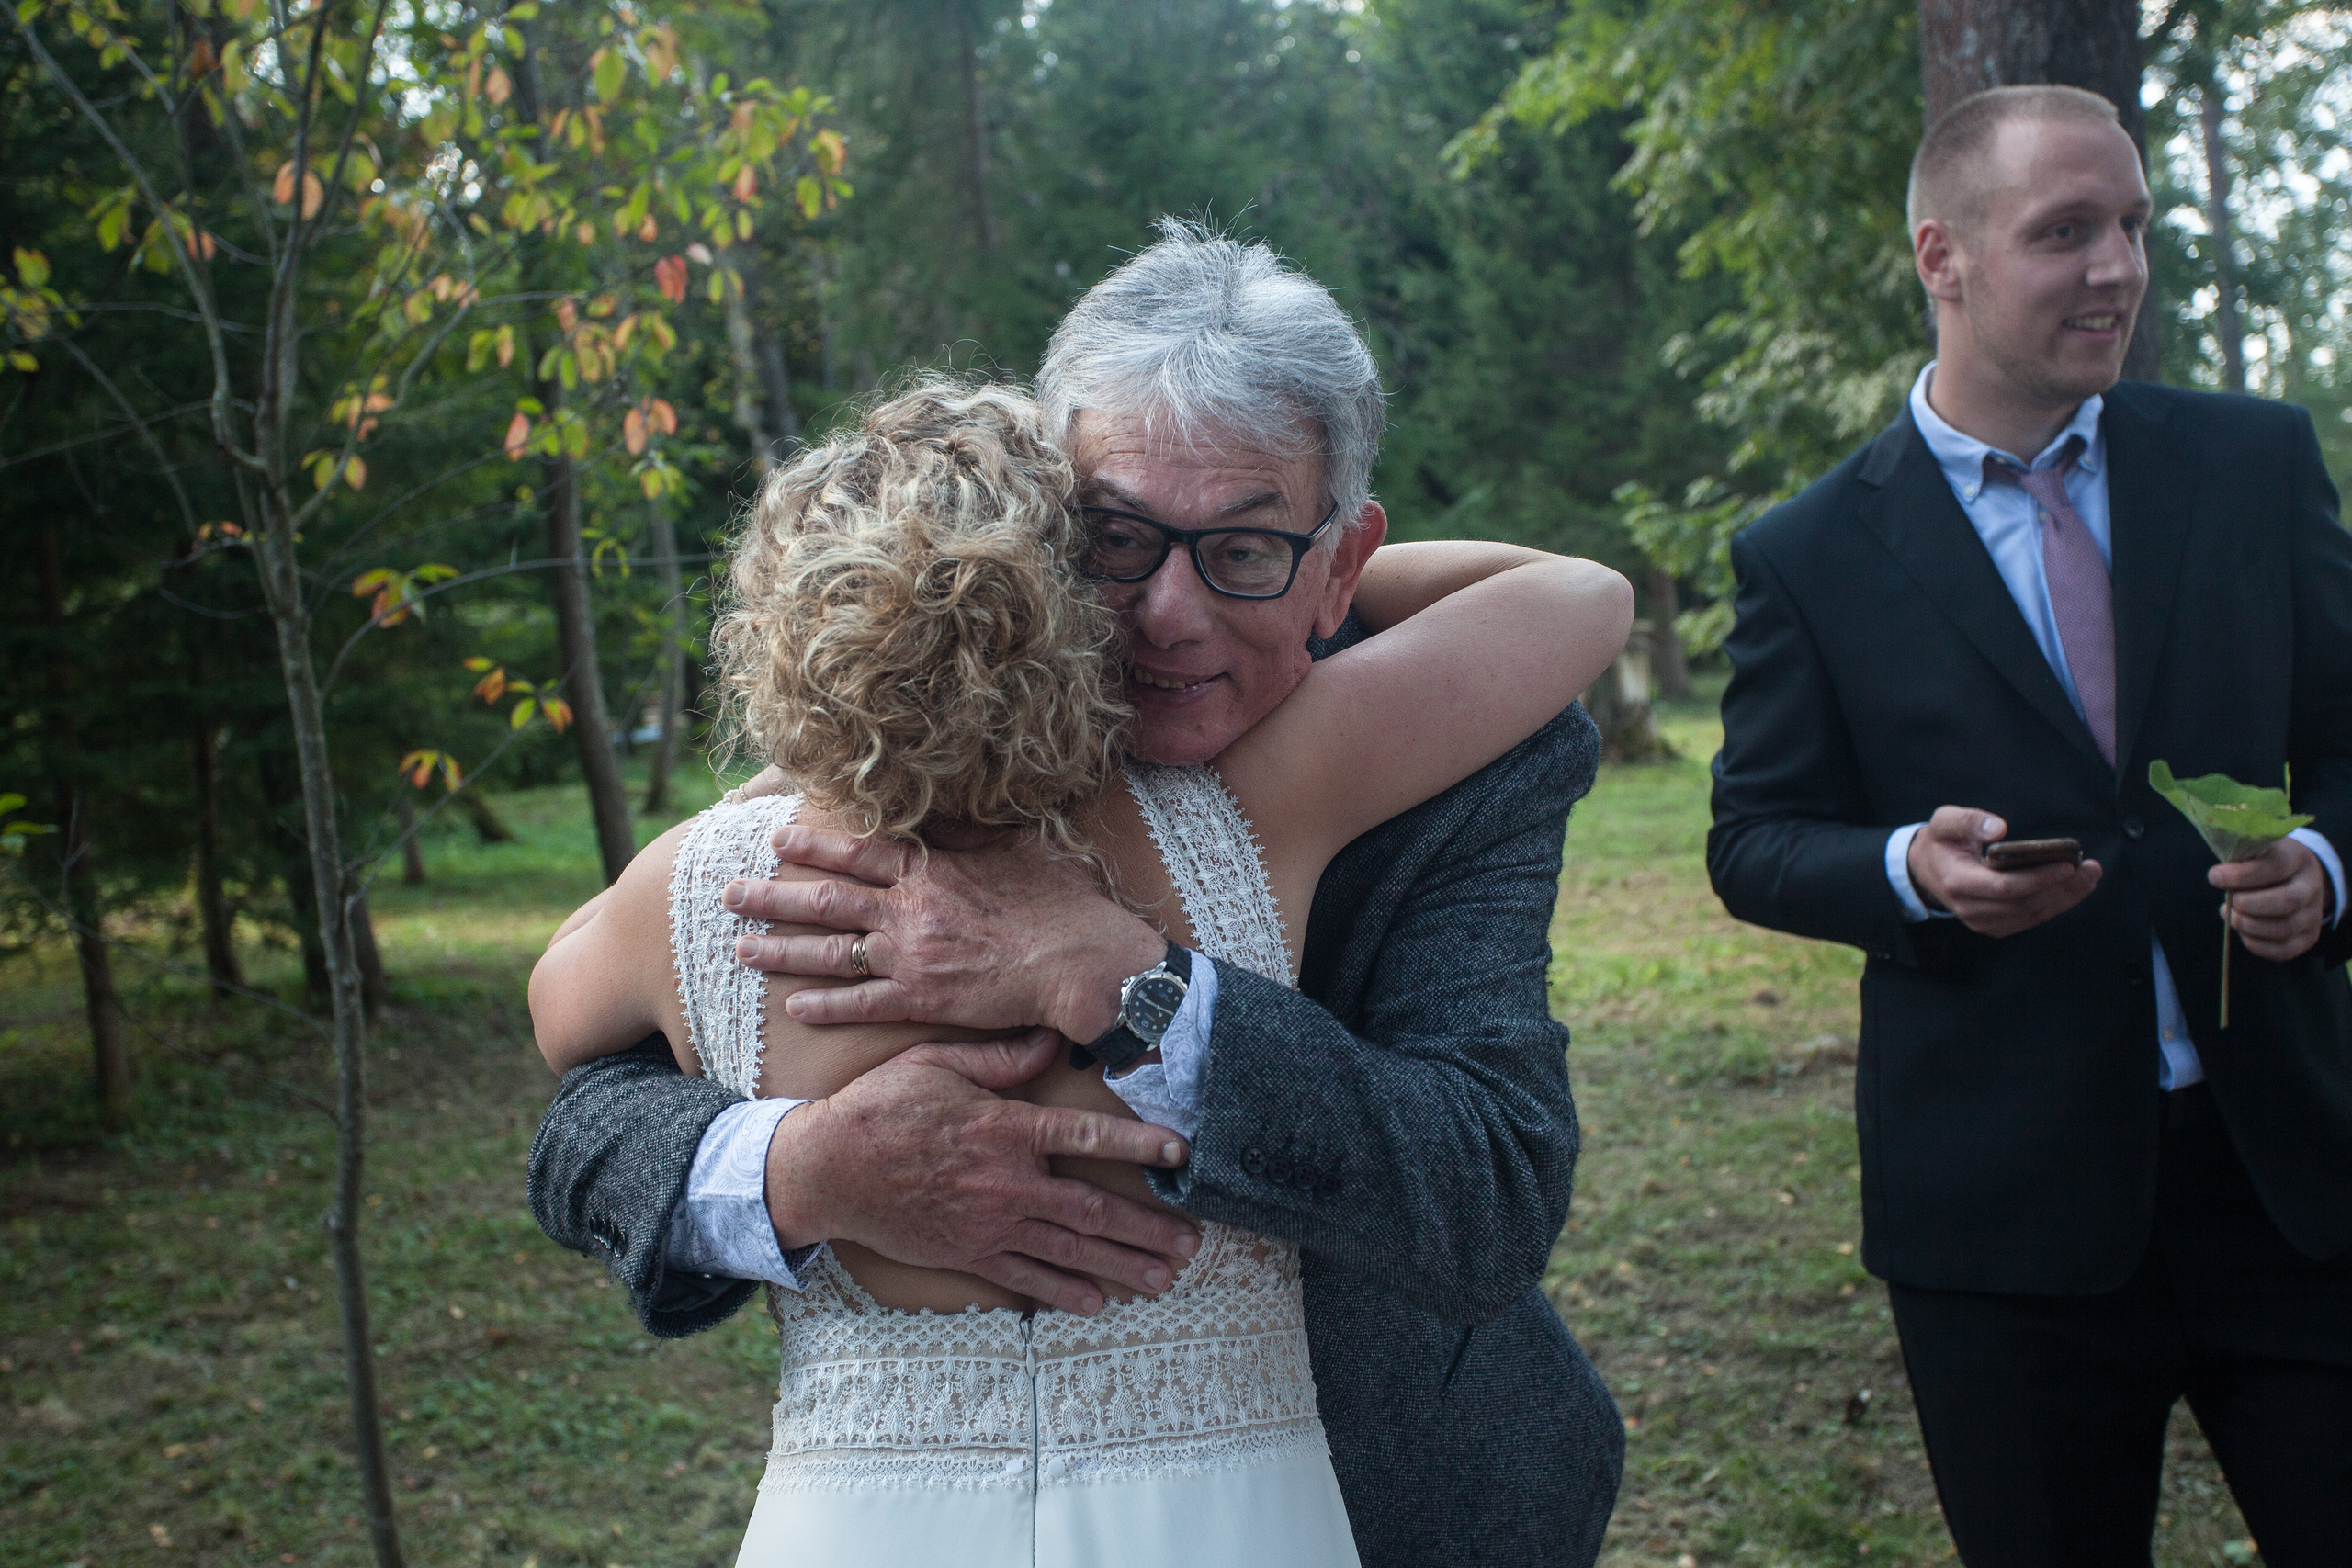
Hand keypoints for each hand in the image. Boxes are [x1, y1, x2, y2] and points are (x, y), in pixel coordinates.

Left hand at [725, 824, 1165, 1040]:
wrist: (1082, 961)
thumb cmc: (1063, 902)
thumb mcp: (1019, 848)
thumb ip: (971, 834)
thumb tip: (942, 814)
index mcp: (932, 869)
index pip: (859, 851)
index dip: (814, 845)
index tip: (778, 839)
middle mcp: (909, 910)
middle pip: (826, 900)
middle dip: (773, 897)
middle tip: (732, 894)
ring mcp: (911, 957)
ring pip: (829, 952)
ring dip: (781, 950)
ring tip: (741, 948)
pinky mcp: (922, 999)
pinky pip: (860, 1004)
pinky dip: (824, 1005)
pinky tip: (793, 1007)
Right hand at [765, 1030, 1198, 1314]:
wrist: (825, 1169)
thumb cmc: (880, 1108)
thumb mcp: (938, 1064)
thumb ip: (1000, 1057)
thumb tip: (1052, 1040)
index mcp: (1005, 1129)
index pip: (1087, 1138)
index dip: (1139, 1145)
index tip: (1181, 1153)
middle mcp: (1007, 1182)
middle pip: (1093, 1208)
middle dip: (1148, 1226)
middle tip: (1193, 1241)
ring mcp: (990, 1225)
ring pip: (1070, 1250)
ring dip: (1123, 1265)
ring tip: (1167, 1278)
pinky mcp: (968, 1254)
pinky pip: (1026, 1277)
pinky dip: (1064, 1291)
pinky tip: (1098, 1301)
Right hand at [1906, 806, 2103, 937]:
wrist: (1926, 871)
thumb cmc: (1940, 842)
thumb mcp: (1943, 822)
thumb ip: (1968, 821)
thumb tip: (1999, 828)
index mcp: (1957, 883)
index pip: (2005, 887)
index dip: (2039, 878)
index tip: (2068, 864)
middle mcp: (1970, 909)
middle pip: (2025, 904)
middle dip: (2063, 887)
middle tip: (2091, 868)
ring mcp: (1982, 922)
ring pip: (2032, 915)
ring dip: (2066, 897)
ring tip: (2090, 876)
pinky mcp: (1995, 926)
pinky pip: (2031, 919)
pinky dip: (2056, 904)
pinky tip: (2074, 887)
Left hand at [2213, 837, 2329, 961]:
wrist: (2297, 879)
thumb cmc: (2266, 864)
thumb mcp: (2257, 851)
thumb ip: (2241, 860)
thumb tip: (2219, 877)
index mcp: (2298, 859)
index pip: (2276, 866)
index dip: (2242, 875)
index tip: (2214, 877)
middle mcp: (2312, 888)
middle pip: (2287, 902)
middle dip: (2249, 905)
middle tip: (2230, 903)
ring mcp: (2313, 915)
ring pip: (2284, 929)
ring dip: (2249, 926)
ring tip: (2232, 916)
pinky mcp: (2308, 938)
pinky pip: (2282, 950)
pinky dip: (2256, 944)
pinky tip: (2244, 932)